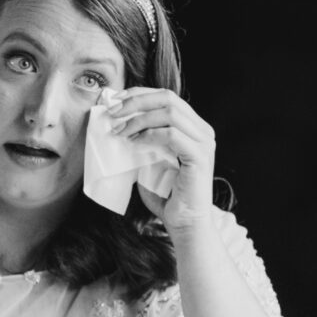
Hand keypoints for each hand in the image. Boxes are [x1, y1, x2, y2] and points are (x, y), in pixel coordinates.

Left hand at [106, 87, 217, 230]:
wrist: (184, 223)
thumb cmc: (167, 195)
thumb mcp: (151, 159)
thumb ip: (143, 138)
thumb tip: (117, 121)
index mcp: (194, 127)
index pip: (167, 96)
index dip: (139, 94)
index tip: (115, 100)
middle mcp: (203, 130)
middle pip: (168, 98)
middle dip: (136, 101)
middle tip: (112, 112)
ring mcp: (204, 142)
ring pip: (170, 113)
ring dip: (139, 118)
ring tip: (119, 131)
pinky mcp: (200, 156)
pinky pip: (171, 134)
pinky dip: (148, 135)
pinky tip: (133, 143)